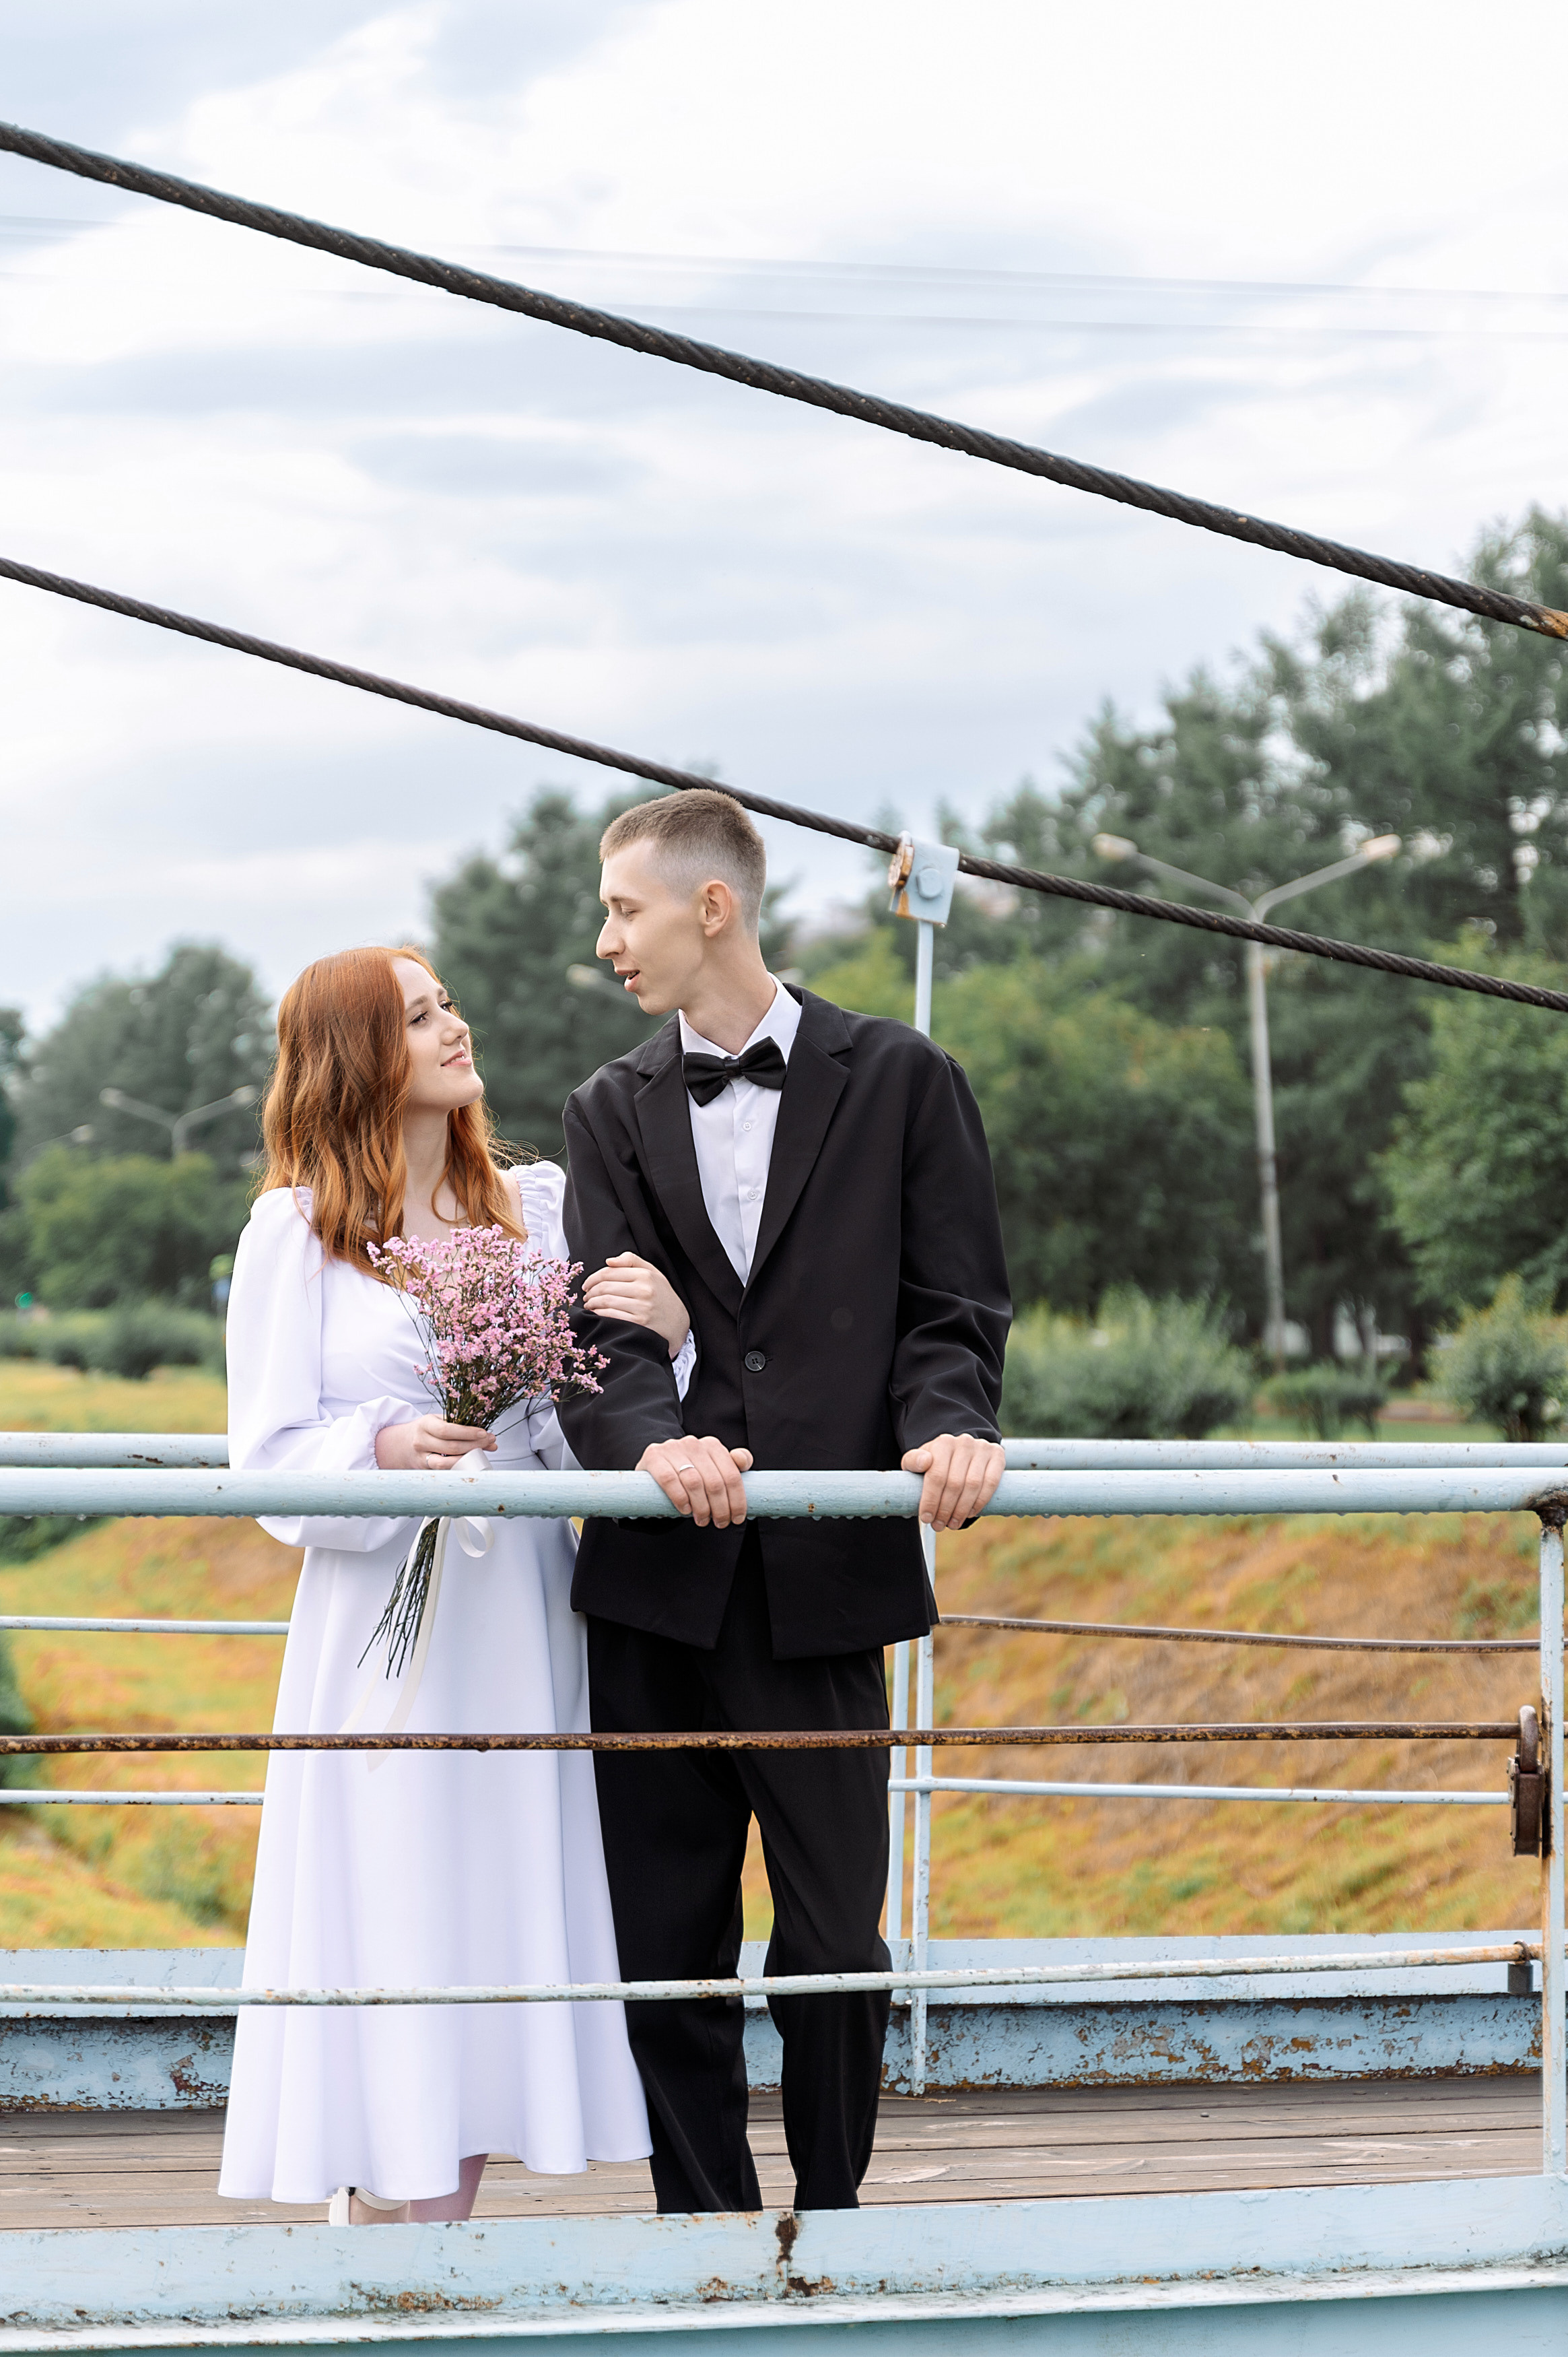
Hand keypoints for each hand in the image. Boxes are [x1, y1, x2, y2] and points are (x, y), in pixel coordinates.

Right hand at [376, 1415, 496, 1470]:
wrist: (401, 1443)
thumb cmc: (426, 1430)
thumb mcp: (438, 1421)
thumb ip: (461, 1427)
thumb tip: (490, 1439)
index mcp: (425, 1424)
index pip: (447, 1430)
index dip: (467, 1433)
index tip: (484, 1433)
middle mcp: (421, 1441)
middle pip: (450, 1447)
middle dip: (474, 1445)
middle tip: (490, 1442)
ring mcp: (421, 1457)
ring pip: (446, 1463)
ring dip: (467, 1459)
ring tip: (482, 1453)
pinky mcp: (424, 1470)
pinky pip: (443, 1471)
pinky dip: (458, 1468)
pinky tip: (470, 1464)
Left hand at [581, 1253, 691, 1359]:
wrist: (678, 1323)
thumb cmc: (661, 1296)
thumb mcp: (652, 1273)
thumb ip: (631, 1260)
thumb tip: (609, 1261)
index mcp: (645, 1275)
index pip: (609, 1272)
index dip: (592, 1278)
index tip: (586, 1285)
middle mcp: (644, 1290)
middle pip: (604, 1287)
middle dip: (590, 1292)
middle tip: (586, 1296)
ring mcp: (642, 1308)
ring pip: (605, 1301)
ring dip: (591, 1303)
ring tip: (589, 1305)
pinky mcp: (638, 1323)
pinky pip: (610, 1316)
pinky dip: (598, 1314)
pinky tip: (596, 1314)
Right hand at [637, 1435, 753, 1527]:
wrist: (654, 1465)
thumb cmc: (689, 1470)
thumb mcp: (711, 1466)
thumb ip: (732, 1465)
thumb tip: (743, 1463)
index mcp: (712, 1445)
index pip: (732, 1475)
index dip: (737, 1500)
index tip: (737, 1518)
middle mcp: (693, 1443)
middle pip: (715, 1482)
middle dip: (720, 1508)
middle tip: (720, 1523)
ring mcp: (672, 1449)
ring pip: (694, 1482)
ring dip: (701, 1507)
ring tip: (702, 1520)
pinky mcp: (654, 1457)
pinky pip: (670, 1480)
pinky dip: (680, 1498)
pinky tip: (685, 1510)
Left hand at [901, 1433, 1004, 1531]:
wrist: (958, 1452)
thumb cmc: (935, 1462)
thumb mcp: (918, 1460)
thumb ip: (913, 1461)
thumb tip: (924, 1462)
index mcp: (943, 1443)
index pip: (936, 1476)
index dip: (931, 1500)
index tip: (926, 1518)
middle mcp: (964, 1443)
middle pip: (955, 1483)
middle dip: (945, 1509)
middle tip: (939, 1525)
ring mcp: (982, 1448)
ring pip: (973, 1485)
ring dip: (962, 1510)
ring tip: (952, 1523)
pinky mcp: (997, 1455)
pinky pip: (991, 1483)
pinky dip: (980, 1501)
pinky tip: (970, 1513)